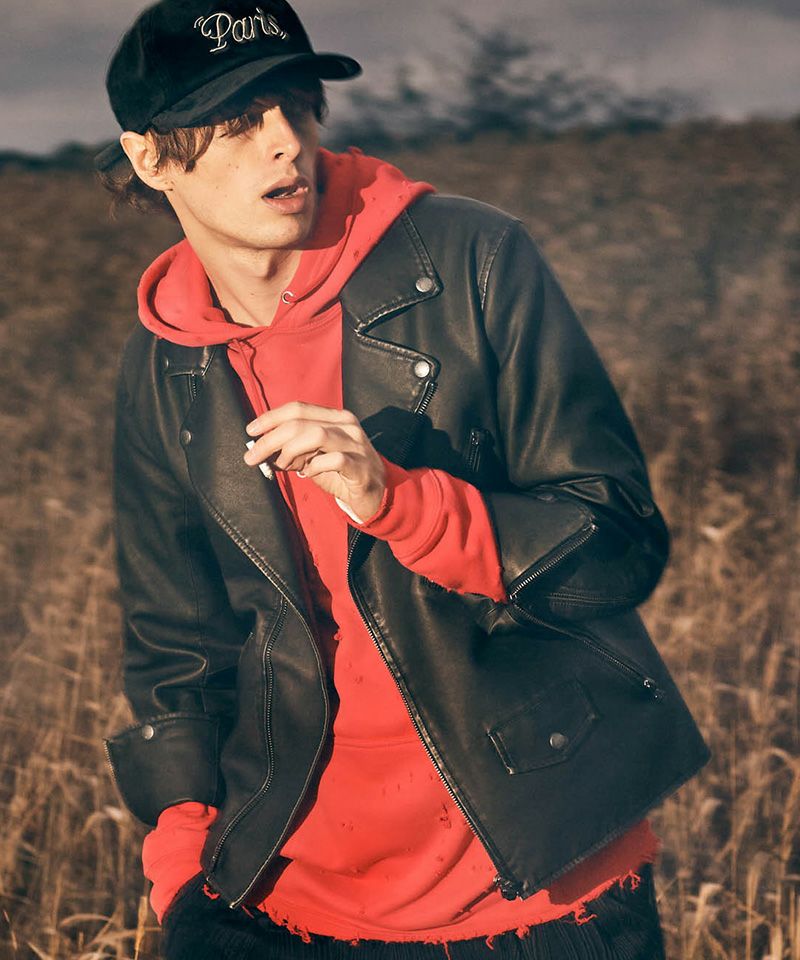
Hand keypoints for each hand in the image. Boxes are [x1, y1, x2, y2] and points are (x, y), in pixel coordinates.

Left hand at [244, 402, 385, 520]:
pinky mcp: (361, 466)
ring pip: (316, 436)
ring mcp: (356, 444)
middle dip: (271, 439)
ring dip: (291, 452)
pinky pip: (333, 460)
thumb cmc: (342, 473)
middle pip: (301, 422)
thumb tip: (262, 449)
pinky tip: (308, 474)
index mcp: (335, 417)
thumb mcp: (315, 457)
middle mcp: (347, 425)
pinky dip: (314, 467)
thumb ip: (293, 449)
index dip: (271, 417)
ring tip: (284, 466)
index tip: (251, 431)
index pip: (298, 408)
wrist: (376, 494)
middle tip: (253, 456)